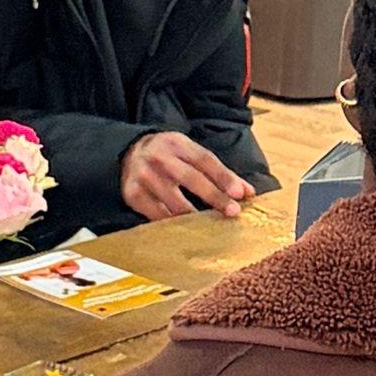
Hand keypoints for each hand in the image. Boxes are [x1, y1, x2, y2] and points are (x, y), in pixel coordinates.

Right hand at [119, 132, 254, 221]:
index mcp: (177, 144)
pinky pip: (157, 215)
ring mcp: (144, 176)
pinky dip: (173, 224)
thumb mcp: (190, 153)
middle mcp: (159, 158)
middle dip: (215, 197)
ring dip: (195, 216)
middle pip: (191, 179)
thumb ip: (218, 172)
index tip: (241, 193)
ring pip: (174, 202)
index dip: (224, 177)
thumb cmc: (169, 155)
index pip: (205, 160)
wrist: (127, 151)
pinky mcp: (133, 195)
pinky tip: (187, 231)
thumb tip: (247, 192)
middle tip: (233, 212)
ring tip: (212, 226)